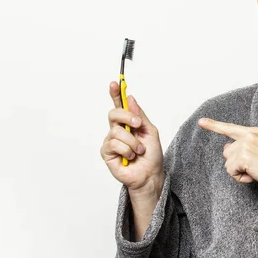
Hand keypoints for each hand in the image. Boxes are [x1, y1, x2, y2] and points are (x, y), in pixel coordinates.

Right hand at [101, 81, 164, 199]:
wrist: (150, 174)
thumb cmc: (151, 155)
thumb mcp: (150, 131)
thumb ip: (139, 115)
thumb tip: (130, 98)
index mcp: (128, 123)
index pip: (119, 105)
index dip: (116, 93)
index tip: (115, 83)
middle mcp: (117, 130)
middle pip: (113, 113)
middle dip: (126, 116)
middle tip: (138, 124)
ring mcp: (111, 141)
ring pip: (117, 131)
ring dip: (133, 142)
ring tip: (139, 151)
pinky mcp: (107, 152)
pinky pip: (114, 144)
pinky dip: (127, 150)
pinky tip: (130, 157)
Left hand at [197, 118, 257, 188]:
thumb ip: (243, 147)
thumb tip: (226, 148)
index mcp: (254, 132)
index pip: (230, 128)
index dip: (214, 125)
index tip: (201, 122)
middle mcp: (249, 135)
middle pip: (227, 152)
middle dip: (236, 164)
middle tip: (255, 168)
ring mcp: (246, 145)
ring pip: (228, 163)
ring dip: (239, 172)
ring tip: (256, 172)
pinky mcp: (243, 156)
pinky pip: (231, 171)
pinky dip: (240, 178)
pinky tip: (253, 176)